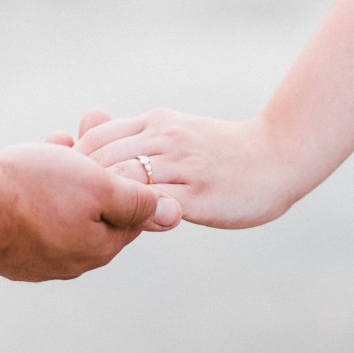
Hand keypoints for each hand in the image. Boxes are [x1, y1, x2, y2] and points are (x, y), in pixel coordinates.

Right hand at [0, 142, 180, 280]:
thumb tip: (174, 213)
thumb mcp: (98, 186)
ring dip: (69, 171)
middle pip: (96, 209)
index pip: (133, 216)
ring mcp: (32, 259)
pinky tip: (39, 153)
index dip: (132, 177)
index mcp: (97, 250)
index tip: (125, 147)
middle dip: (98, 170)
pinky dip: (40, 183)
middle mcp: (67, 262)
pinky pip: (34, 213)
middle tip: (93, 129)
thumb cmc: (34, 190)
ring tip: (65, 137)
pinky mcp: (5, 250)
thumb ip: (137, 200)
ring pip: (64, 207)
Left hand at [71, 108, 301, 228]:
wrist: (277, 156)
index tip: (76, 191)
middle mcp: (166, 137)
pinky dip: (136, 217)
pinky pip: (155, 205)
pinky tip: (133, 230)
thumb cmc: (222, 151)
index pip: (95, 139)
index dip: (77, 166)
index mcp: (157, 122)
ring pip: (123, 181)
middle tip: (78, 216)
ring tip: (102, 226)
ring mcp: (183, 165)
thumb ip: (137, 137)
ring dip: (106, 205)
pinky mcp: (199, 194)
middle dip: (82, 189)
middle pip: (101, 160)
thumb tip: (89, 132)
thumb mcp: (176, 132)